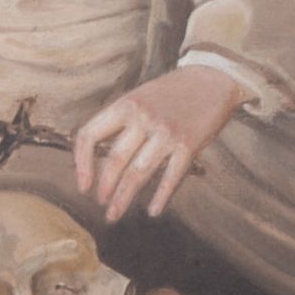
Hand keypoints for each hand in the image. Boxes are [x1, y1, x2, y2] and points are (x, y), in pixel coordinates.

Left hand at [73, 66, 244, 221]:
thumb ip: (120, 122)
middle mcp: (143, 118)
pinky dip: (161, 198)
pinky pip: (171, 178)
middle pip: (115, 161)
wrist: (212, 80)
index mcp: (125, 105)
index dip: (82, 163)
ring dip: (123, 198)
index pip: (90, 135)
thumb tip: (98, 157)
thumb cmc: (171, 93)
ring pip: (138, 173)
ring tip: (114, 214)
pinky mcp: (189, 144)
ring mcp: (166, 132)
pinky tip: (153, 211)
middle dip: (105, 189)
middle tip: (102, 205)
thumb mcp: (139, 97)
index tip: (83, 184)